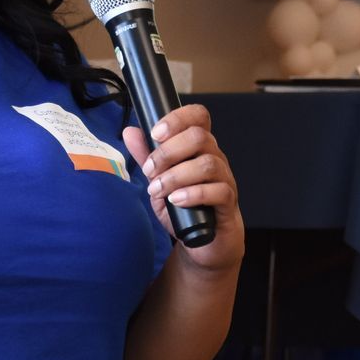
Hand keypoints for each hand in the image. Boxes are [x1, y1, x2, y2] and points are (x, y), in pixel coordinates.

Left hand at [123, 103, 245, 274]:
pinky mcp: (229, 203)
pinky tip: (177, 200)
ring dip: (176, 175)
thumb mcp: (159, 181)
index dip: (178, 118)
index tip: (155, 133)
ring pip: (208, 164)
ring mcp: (225, 179)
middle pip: (200, 137)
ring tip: (158, 190)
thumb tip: (130, 131)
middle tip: (150, 170)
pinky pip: (219, 191)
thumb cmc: (184, 208)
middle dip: (168, 152)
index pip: (199, 116)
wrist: (204, 242)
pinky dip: (194, 194)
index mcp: (199, 148)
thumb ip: (147, 157)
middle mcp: (215, 158)